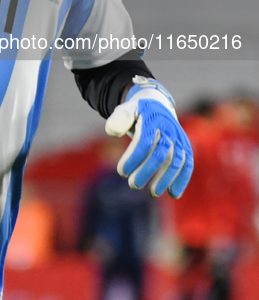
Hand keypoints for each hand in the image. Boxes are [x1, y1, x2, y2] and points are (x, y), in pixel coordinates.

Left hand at [105, 76, 193, 197]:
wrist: (157, 106)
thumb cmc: (136, 112)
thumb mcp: (125, 111)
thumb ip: (118, 119)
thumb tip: (111, 132)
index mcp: (152, 118)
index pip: (144, 140)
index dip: (134, 157)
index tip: (122, 172)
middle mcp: (168, 127)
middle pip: (160, 153)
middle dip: (147, 171)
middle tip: (133, 185)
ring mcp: (179, 137)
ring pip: (175, 160)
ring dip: (165, 178)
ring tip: (152, 193)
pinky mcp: (185, 146)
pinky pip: (187, 163)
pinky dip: (182, 179)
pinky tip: (173, 194)